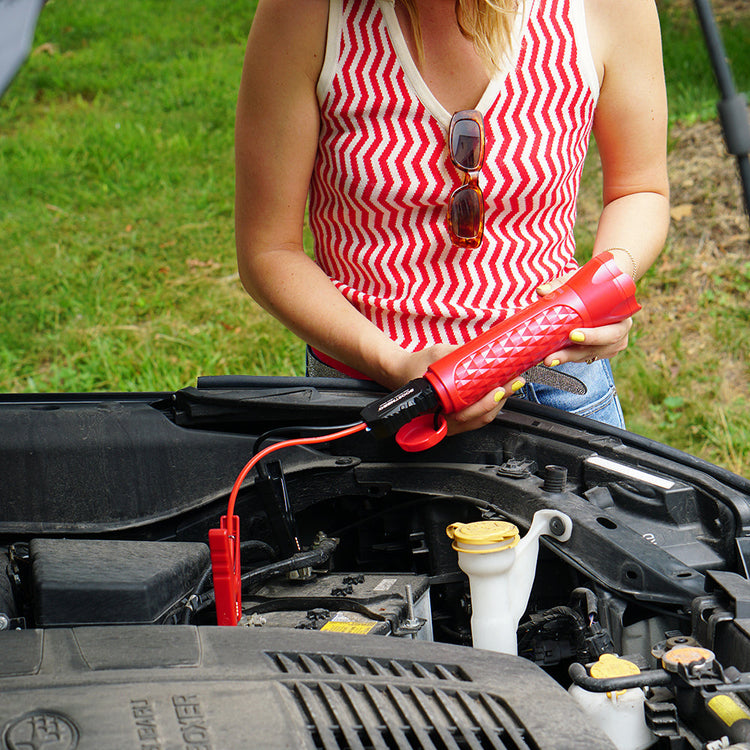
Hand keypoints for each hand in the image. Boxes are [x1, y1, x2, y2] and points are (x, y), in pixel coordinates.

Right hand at [393, 344, 524, 436]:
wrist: (399, 373)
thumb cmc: (415, 366)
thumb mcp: (438, 354)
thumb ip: (459, 354)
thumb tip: (485, 349)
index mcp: (436, 408)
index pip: (467, 413)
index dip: (488, 403)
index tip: (500, 388)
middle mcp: (442, 420)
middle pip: (479, 417)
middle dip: (501, 399)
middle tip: (514, 382)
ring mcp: (448, 424)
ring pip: (480, 420)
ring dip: (499, 403)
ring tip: (511, 385)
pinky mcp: (452, 421)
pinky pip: (475, 418)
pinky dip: (490, 406)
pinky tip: (499, 393)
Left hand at [536, 269, 632, 365]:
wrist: (601, 293)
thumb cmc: (594, 287)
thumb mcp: (581, 283)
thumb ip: (562, 285)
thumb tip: (542, 290)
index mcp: (623, 317)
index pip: (612, 332)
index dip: (594, 336)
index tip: (573, 335)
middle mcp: (619, 334)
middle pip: (597, 349)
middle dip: (572, 353)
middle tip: (552, 356)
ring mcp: (609, 346)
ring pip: (587, 355)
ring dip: (566, 358)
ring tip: (548, 359)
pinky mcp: (598, 351)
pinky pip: (582, 357)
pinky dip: (567, 357)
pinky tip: (552, 357)